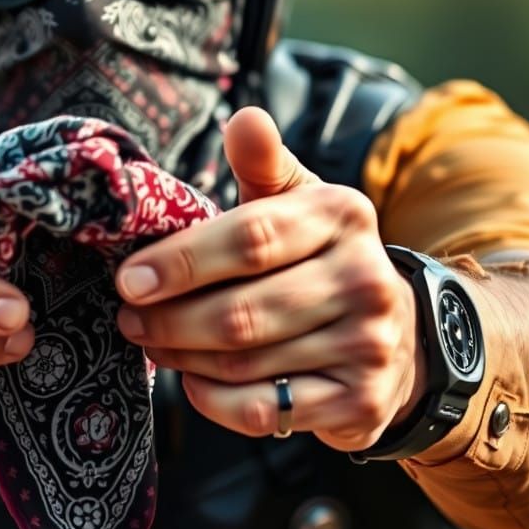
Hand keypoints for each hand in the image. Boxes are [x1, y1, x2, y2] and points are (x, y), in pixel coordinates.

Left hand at [114, 107, 425, 451]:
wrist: (400, 332)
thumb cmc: (320, 256)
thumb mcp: (299, 201)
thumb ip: (263, 164)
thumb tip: (244, 118)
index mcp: (343, 216)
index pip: (251, 238)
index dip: (182, 261)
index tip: (128, 279)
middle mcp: (365, 279)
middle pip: (242, 311)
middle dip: (170, 319)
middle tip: (128, 318)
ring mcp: (368, 345)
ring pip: (246, 363)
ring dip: (183, 357)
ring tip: (153, 343)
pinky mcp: (360, 403)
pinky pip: (265, 411)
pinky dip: (213, 400)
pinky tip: (193, 380)